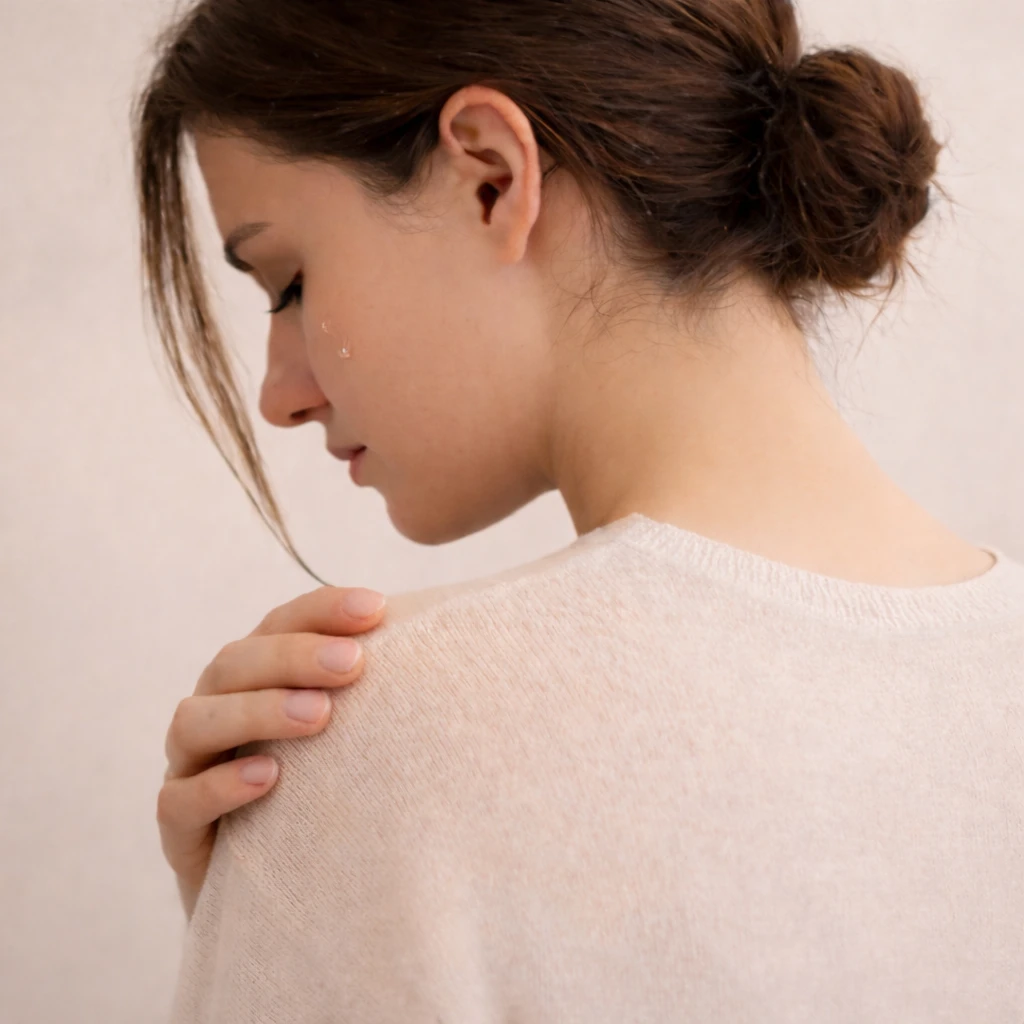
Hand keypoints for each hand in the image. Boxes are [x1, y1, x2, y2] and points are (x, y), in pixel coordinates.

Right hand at [156, 585, 386, 919]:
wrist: (296, 895)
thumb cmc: (335, 796)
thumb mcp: (357, 740)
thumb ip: (378, 690)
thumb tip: (439, 637)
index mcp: (256, 678)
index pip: (278, 625)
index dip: (321, 610)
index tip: (376, 608)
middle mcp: (217, 711)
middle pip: (235, 663)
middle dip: (294, 656)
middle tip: (352, 665)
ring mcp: (190, 769)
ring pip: (195, 722)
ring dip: (257, 711)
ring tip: (319, 717)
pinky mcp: (179, 834)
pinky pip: (178, 800)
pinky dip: (221, 784)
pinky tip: (269, 779)